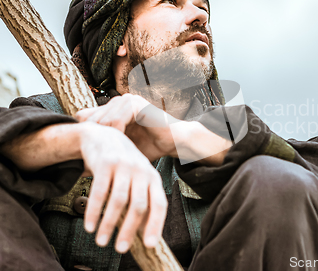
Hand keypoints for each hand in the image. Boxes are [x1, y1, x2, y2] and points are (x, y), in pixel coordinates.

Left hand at [75, 94, 178, 160]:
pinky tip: (119, 150)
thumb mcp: (121, 148)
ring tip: (105, 157)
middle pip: (89, 119)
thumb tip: (77, 168)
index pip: (84, 117)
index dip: (84, 136)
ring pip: (101, 121)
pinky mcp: (135, 103)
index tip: (86, 156)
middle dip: (91, 140)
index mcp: (112, 108)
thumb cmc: (150, 146)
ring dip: (103, 141)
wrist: (174, 141)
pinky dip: (115, 137)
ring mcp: (126, 100)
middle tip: (92, 159)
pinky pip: (115, 121)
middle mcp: (116, 101)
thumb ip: (103, 150)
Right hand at [79, 122, 166, 253]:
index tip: (150, 245)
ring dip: (109, 224)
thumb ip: (143, 200)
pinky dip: (94, 212)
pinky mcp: (105, 163)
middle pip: (138, 206)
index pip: (159, 204)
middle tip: (120, 250)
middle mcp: (141, 171)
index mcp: (153, 177)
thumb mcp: (138, 178)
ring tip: (102, 241)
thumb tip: (145, 232)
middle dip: (129, 230)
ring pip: (118, 201)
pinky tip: (90, 226)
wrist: (103, 136)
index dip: (156, 225)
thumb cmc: (123, 164)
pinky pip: (99, 192)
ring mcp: (123, 166)